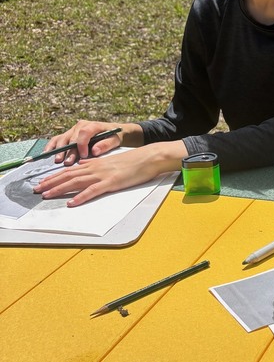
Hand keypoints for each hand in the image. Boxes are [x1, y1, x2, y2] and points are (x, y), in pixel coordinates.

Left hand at [33, 144, 173, 207]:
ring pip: (76, 182)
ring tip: (47, 195)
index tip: (43, 183)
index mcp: (95, 164)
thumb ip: (96, 165)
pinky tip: (72, 203)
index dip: (55, 177)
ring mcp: (102, 175)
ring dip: (60, 189)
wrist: (148, 158)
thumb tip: (82, 166)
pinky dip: (81, 197)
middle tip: (37, 190)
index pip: (70, 170)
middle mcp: (95, 168)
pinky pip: (93, 191)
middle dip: (51, 183)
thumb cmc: (133, 162)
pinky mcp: (111, 182)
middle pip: (68, 176)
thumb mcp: (111, 161)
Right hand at [44, 120, 121, 165]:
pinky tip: (46, 153)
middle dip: (69, 151)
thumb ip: (106, 144)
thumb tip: (95, 150)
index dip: (82, 145)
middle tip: (68, 162)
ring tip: (58, 160)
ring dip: (59, 150)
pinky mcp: (68, 135)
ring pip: (63, 139)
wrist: (112, 132)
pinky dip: (51, 146)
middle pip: (72, 138)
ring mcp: (73, 130)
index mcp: (93, 125)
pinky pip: (57, 139)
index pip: (84, 133)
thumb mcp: (114, 140)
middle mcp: (81, 126)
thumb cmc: (113, 136)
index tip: (83, 155)